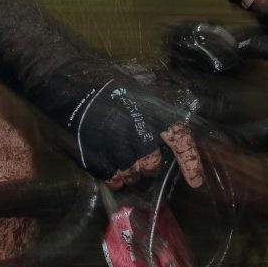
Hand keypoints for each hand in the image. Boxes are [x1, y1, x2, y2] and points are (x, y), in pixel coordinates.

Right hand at [69, 77, 208, 188]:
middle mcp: (141, 136)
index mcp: (155, 116)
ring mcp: (120, 151)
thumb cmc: (105, 83)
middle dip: (148, 164)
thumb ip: (155, 112)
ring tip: (118, 154)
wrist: (71, 86)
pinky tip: (108, 164)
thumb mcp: (139, 91)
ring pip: (133, 175)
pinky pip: (114, 180)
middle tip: (136, 153)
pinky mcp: (99, 161)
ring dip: (129, 171)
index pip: (181, 142)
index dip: (191, 164)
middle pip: (153, 166)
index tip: (196, 182)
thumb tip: (170, 129)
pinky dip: (113, 177)